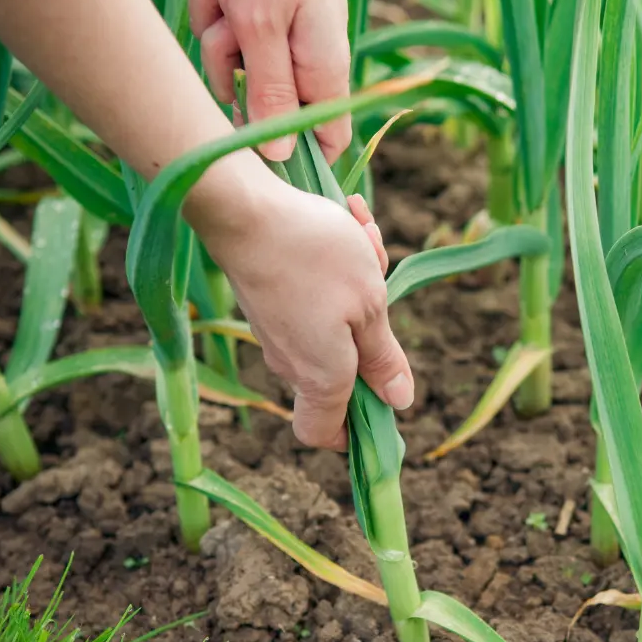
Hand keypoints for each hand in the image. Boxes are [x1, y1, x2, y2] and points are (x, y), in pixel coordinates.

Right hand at [187, 164, 409, 451]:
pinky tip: (346, 220)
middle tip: (383, 282)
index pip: (324, 434)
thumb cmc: (316, 258)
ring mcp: (275, 329)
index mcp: (320, 377)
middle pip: (341, 370)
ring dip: (360, 282)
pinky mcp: (268, 299)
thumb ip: (383, 358)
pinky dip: (335, 263)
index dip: (353, 433)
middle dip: (374, 329)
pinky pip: (314, 293)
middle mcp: (291, 362)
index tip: (382, 407)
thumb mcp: (369, 307)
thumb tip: (398, 402)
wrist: (243, 207)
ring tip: (364, 237)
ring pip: (334, 320)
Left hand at [190, 0, 352, 162]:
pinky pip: (222, 35)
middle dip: (236, 81)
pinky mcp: (256, 17)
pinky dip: (213, 9)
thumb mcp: (262, 25)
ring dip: (218, 38)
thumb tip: (281, 155)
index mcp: (324, 70)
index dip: (302, 159)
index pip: (330, 139)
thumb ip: (271, 91)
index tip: (259, 162)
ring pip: (234, 68)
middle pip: (266, 106)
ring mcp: (281, 40)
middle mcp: (306, 61)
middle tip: (231, 41)